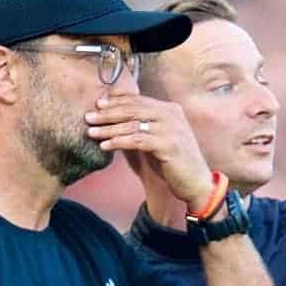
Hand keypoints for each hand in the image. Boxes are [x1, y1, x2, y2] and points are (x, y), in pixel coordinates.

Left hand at [84, 91, 212, 208]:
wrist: (196, 184)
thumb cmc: (172, 164)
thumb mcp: (155, 141)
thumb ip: (140, 128)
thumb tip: (111, 119)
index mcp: (170, 110)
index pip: (138, 100)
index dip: (116, 101)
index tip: (98, 105)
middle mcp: (172, 115)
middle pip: (133, 109)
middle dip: (108, 113)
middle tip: (88, 117)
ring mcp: (172, 129)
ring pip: (133, 124)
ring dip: (109, 129)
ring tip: (91, 132)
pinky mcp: (169, 145)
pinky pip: (138, 140)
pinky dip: (119, 142)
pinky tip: (105, 146)